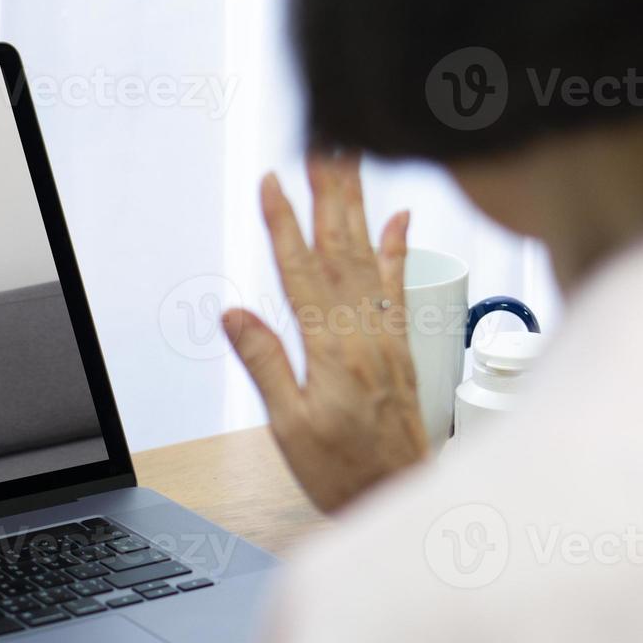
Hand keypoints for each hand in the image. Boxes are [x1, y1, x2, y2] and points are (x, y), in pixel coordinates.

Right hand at [222, 153, 428, 511]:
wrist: (408, 497)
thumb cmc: (345, 473)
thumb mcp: (290, 429)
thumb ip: (266, 366)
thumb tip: (234, 314)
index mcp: (332, 351)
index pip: (301, 273)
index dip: (284, 226)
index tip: (271, 183)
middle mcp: (365, 334)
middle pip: (342, 249)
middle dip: (328, 193)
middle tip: (321, 144)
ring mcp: (388, 336)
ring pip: (369, 257)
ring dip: (357, 206)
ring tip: (347, 163)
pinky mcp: (403, 346)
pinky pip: (399, 286)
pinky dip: (398, 249)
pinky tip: (398, 217)